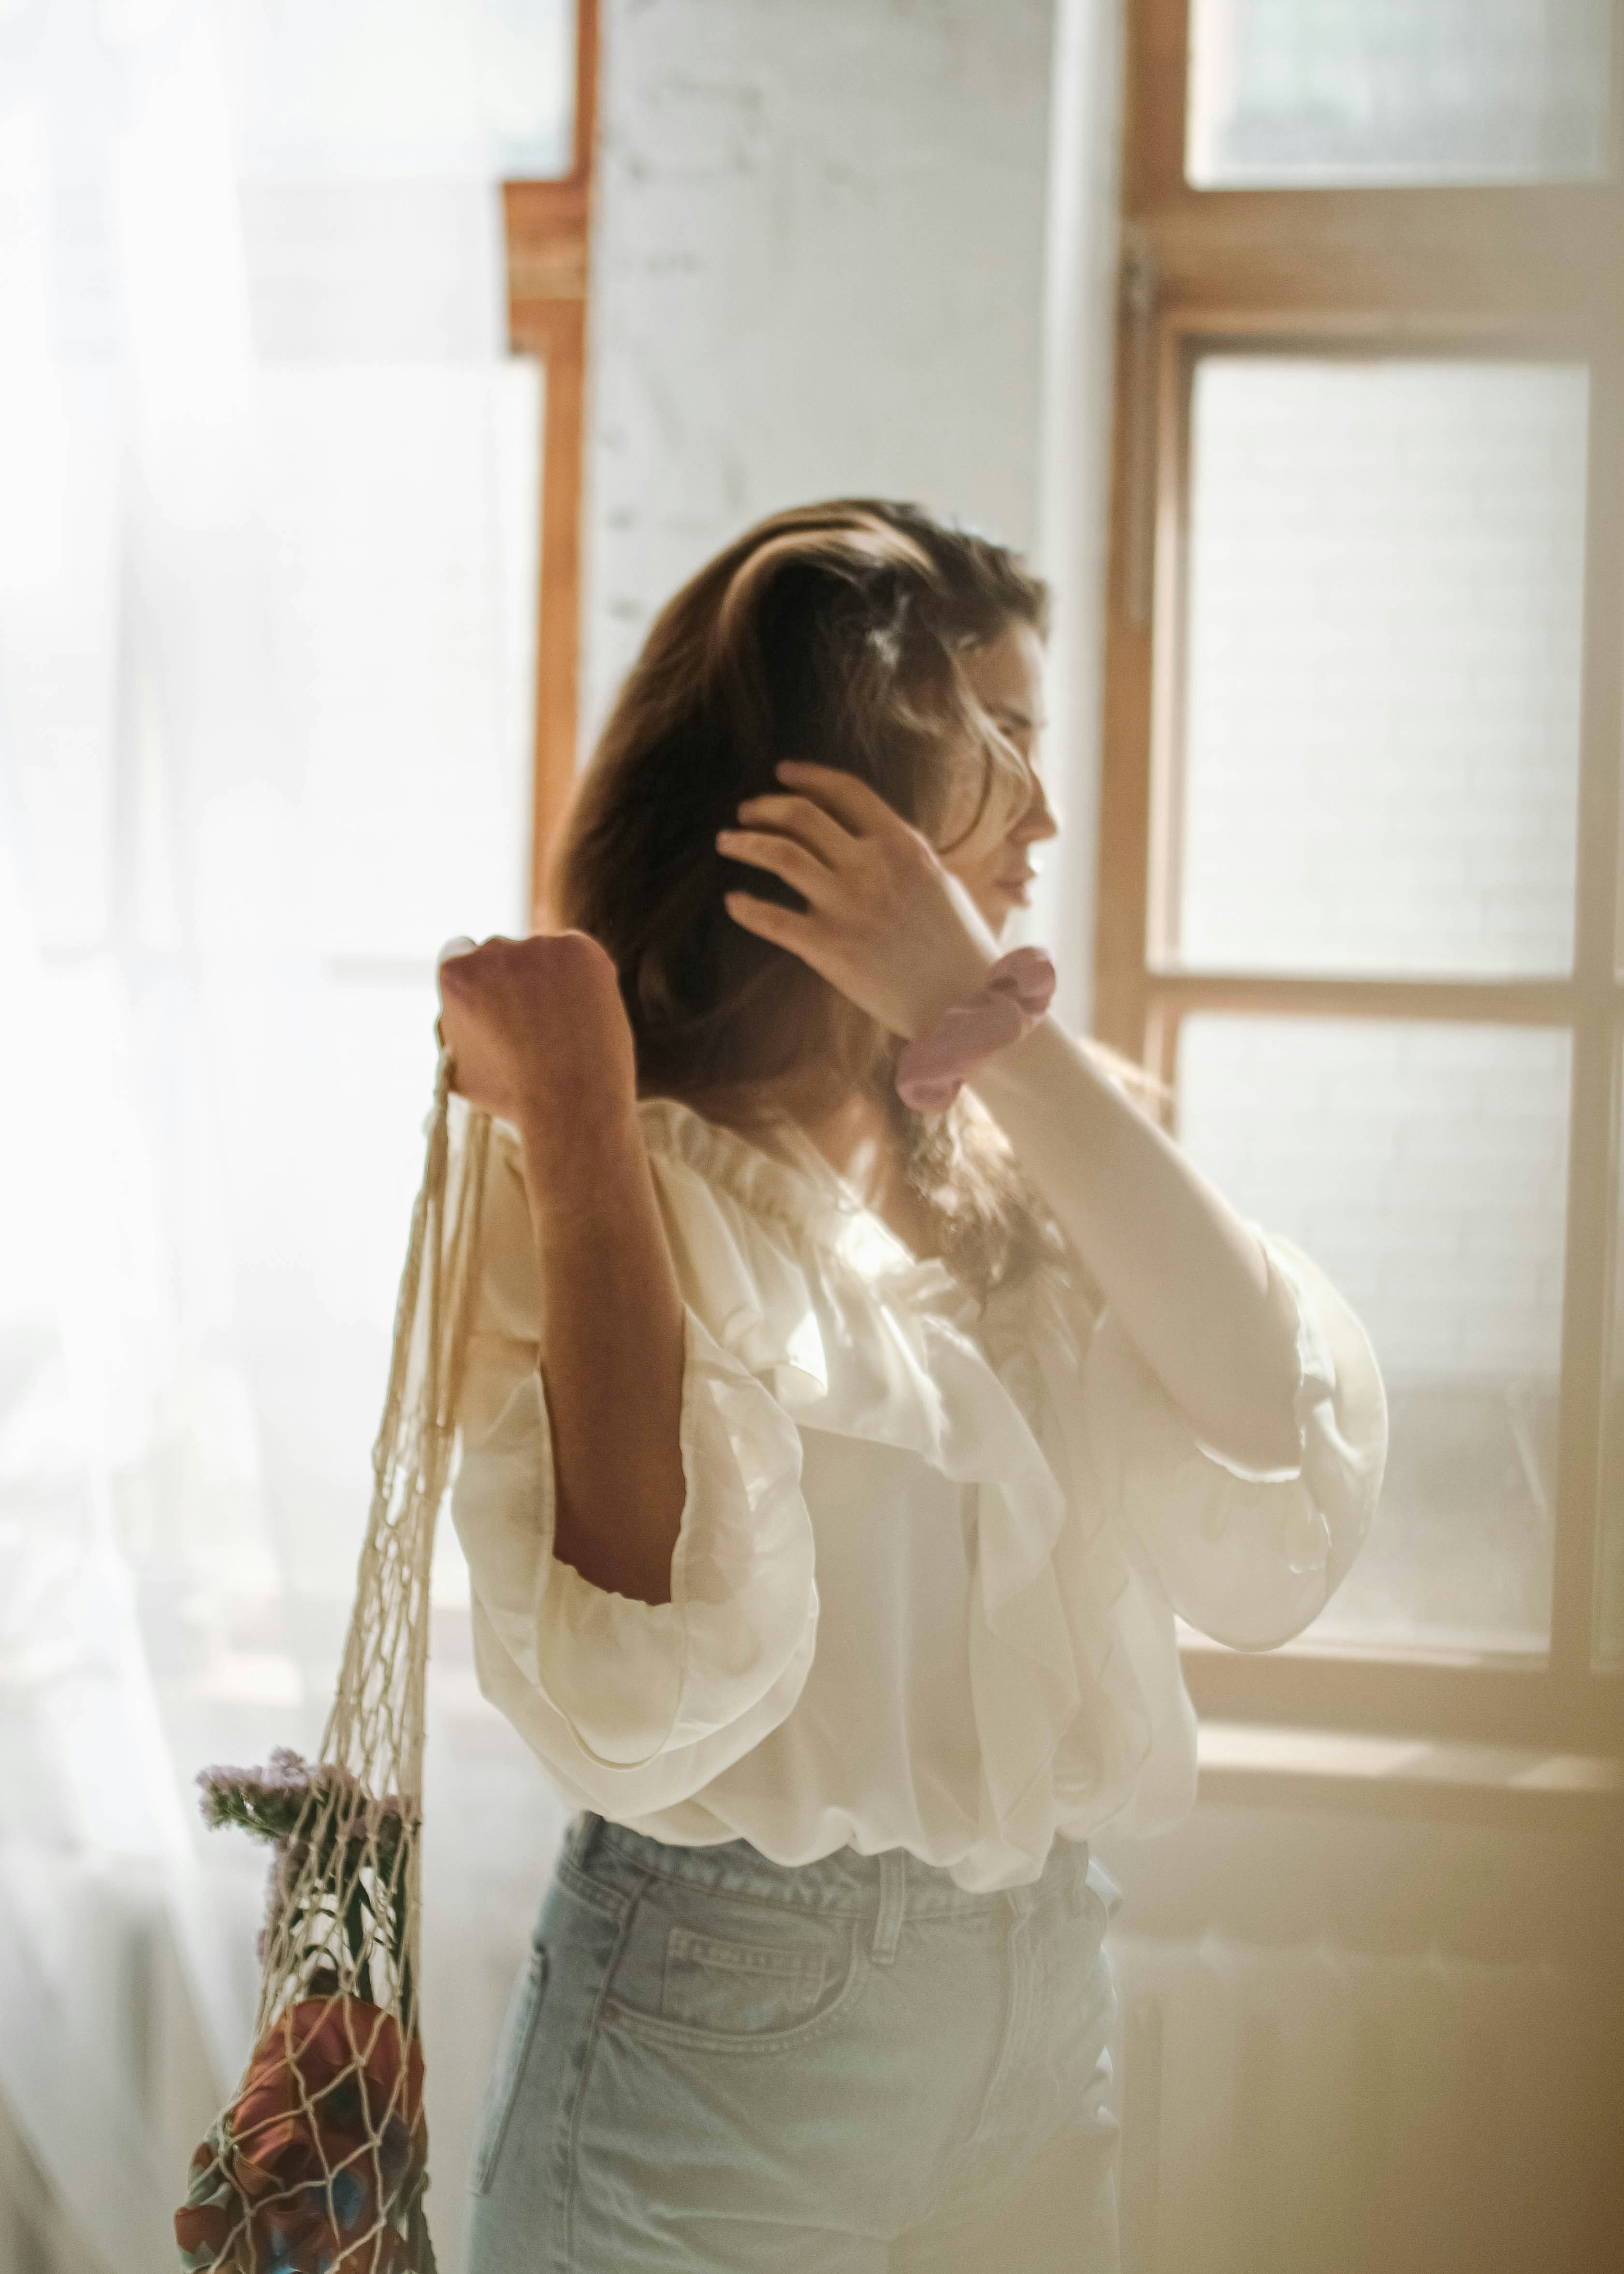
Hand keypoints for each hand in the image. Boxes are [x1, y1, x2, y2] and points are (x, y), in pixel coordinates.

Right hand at [435, 930, 636, 1143]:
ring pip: (542, 956)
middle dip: (515, 981)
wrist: (572, 1102)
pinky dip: (583, 979)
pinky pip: (578, 956)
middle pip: (502, 954)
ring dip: (550, 981)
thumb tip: (455, 1008)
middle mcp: (493, 949)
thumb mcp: (458, 1066)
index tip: (496, 1000)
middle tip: (535, 1024)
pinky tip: (585, 1015)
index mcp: (455, 973)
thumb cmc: (512, 1095)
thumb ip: (452, 1025)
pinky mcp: (580, 948)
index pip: (460, 952)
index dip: (481, 980)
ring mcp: (539, 945)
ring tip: (564, 1029)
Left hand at [716, 761, 999, 1039]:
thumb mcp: (941, 882)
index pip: (845, 791)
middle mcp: (872, 866)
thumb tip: (872, 839)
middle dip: (765, 807)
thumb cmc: (959, 947)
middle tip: (746, 812)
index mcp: (902, 845)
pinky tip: (733, 902)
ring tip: (727, 843)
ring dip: (745, 843)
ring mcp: (847, 906)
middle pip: (801, 816)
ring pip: (779, 855)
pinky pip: (771, 919)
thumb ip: (903, 856)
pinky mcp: (829, 948)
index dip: (807, 776)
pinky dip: (745, 907)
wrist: (967, 1003)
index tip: (782, 773)